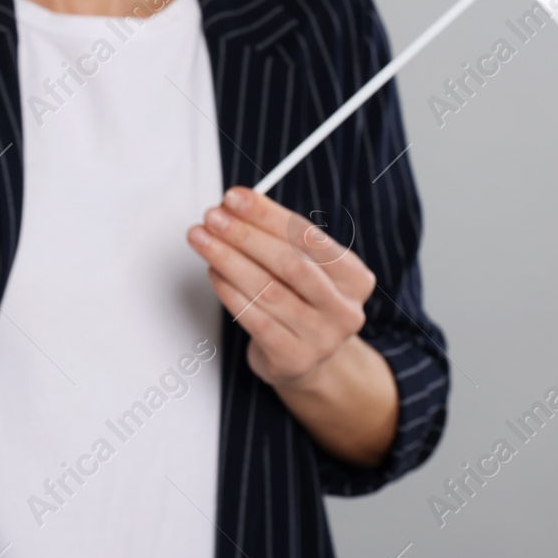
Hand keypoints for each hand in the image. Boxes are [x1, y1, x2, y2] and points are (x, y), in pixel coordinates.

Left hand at [186, 186, 374, 388]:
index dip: (268, 215)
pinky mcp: (294, 359)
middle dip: (245, 235)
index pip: (309, 237)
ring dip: (228, 259)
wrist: (306, 358)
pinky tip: (213, 272)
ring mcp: (322, 339)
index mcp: (354, 277)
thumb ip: (278, 237)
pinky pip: (255, 319)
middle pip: (289, 263)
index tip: (234, 198)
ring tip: (203, 239)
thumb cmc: (300, 300)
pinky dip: (229, 291)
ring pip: (267, 290)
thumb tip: (236, 205)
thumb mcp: (304, 266)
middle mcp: (344, 309)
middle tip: (213, 217)